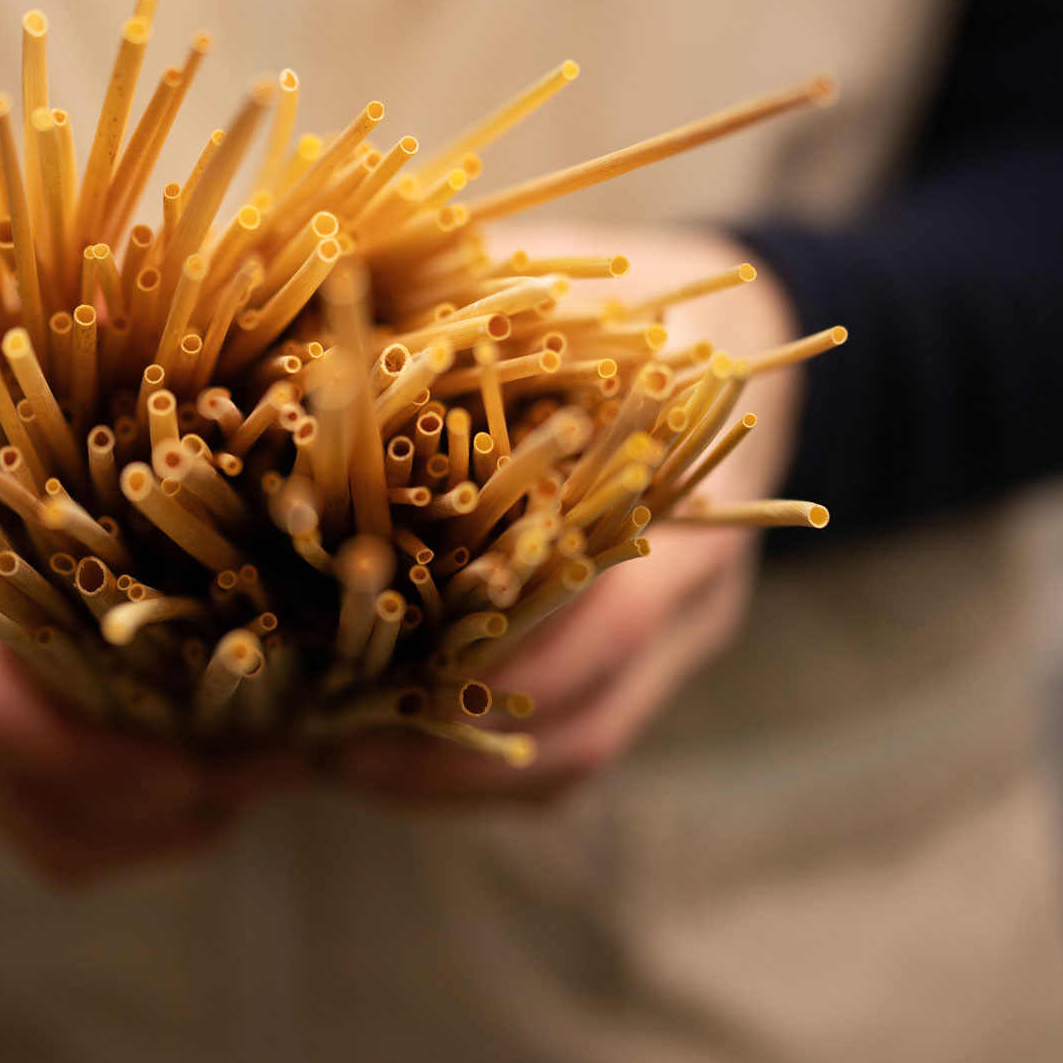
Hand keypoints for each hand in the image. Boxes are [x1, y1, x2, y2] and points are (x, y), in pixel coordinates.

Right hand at [0, 308, 275, 878]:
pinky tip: (204, 773)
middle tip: (290, 756)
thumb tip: (185, 364)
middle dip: (176, 801)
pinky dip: (130, 818)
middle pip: (38, 807)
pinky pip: (37, 823)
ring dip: (165, 822)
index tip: (222, 750)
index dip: (110, 755)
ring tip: (264, 771)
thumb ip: (51, 390)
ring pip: (48, 835)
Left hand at [331, 227, 803, 801]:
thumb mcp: (568, 289)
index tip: (361, 675)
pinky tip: (386, 750)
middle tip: (319, 747)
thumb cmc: (628, 303)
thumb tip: (329, 310)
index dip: (481, 666)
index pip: (597, 623)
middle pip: (583, 718)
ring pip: (578, 750)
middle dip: (447, 751)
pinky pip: (574, 739)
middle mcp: (694, 590)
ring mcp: (679, 637)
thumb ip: (474, 308)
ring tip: (335, 763)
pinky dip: (485, 759)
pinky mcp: (644, 657)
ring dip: (456, 774)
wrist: (744, 336)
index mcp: (682, 498)